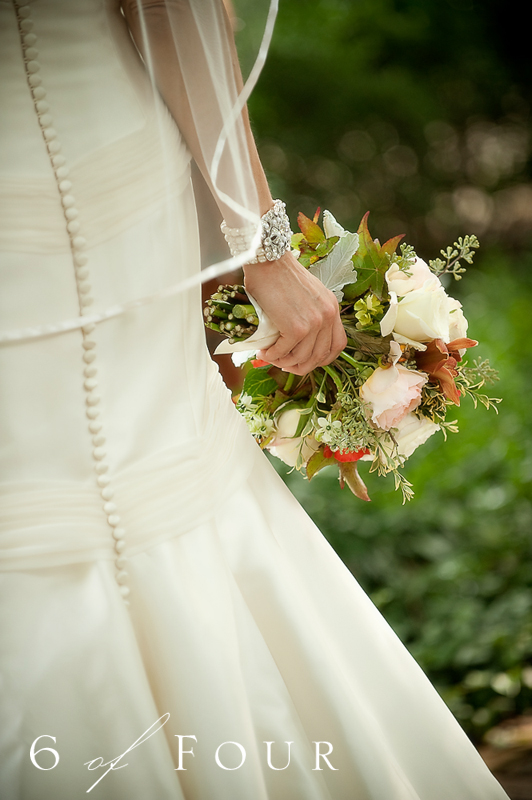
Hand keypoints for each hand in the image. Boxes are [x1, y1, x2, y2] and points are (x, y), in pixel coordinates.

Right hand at [243, 251, 346, 375]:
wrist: (269, 260)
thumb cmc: (280, 274)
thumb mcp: (307, 294)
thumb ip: (308, 313)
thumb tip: (296, 339)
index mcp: (332, 308)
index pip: (337, 345)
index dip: (321, 358)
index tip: (306, 360)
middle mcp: (327, 316)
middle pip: (320, 356)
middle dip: (301, 366)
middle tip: (284, 364)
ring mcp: (314, 323)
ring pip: (302, 358)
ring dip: (284, 362)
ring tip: (271, 356)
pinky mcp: (296, 328)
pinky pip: (284, 352)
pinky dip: (272, 355)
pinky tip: (264, 351)